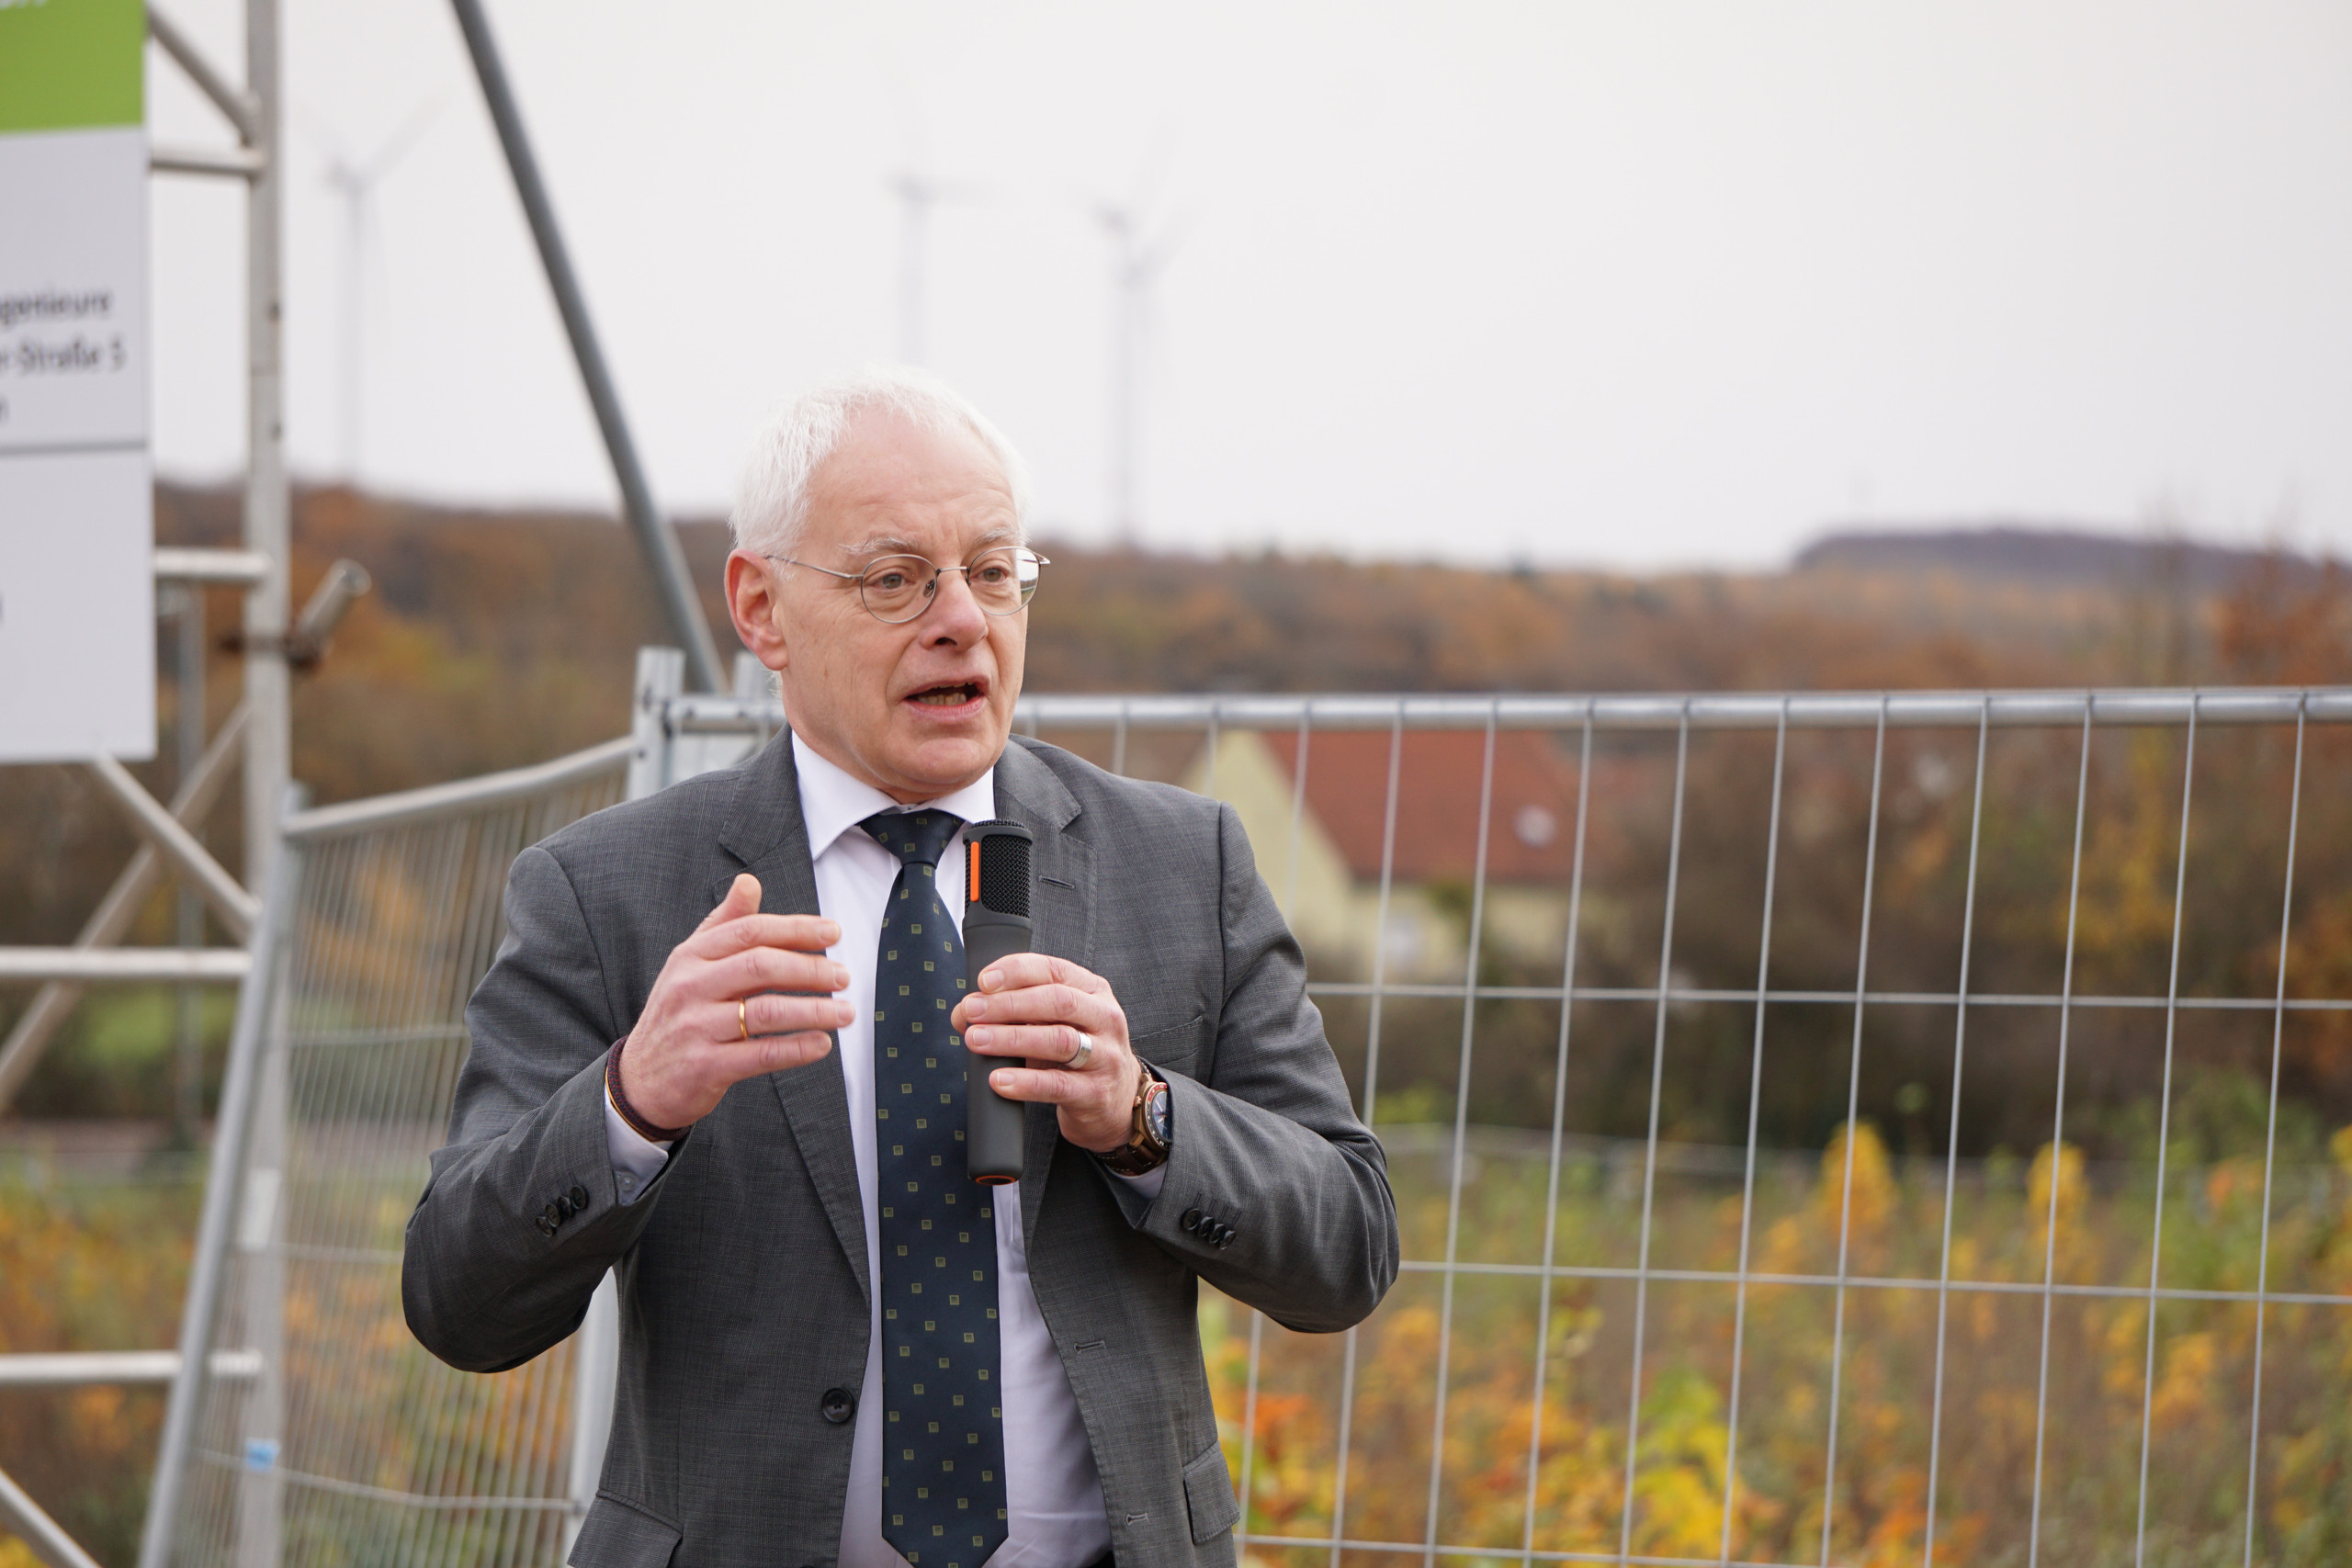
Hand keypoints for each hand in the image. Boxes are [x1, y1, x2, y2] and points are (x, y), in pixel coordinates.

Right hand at [618, 874, 853, 1129]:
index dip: (796, 929)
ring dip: (814, 1010)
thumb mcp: (690, 965)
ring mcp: (696, 1027)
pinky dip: (797, 1048)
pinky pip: (761, 1054)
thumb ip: (724, 924)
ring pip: (766, 1011)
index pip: (750, 931)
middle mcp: (690, 987)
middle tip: (842, 975)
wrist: (640, 1080)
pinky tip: (822, 1044)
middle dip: (810, 968)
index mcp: (690, 956)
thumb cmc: (677, 1014)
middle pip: (760, 966)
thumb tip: (749, 881)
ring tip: (845, 1012)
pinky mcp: (706, 1066)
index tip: (833, 933)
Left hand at [952, 955, 1139, 1154]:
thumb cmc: (1078, 1053)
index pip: (1054, 970)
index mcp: (1092, 991)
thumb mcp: (1056, 1023)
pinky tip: (1000, 1080)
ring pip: (1059, 1040)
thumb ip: (1017, 1011)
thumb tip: (965, 1013)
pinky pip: (1058, 1085)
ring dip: (1012, 1039)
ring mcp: (1104, 1056)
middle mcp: (1104, 1018)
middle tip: (972, 1011)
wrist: (1115, 1100)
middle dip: (1009, 1004)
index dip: (1017, 972)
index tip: (984, 982)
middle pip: (1057, 1001)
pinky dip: (1025, 1083)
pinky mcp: (1095, 1093)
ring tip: (977, 1040)